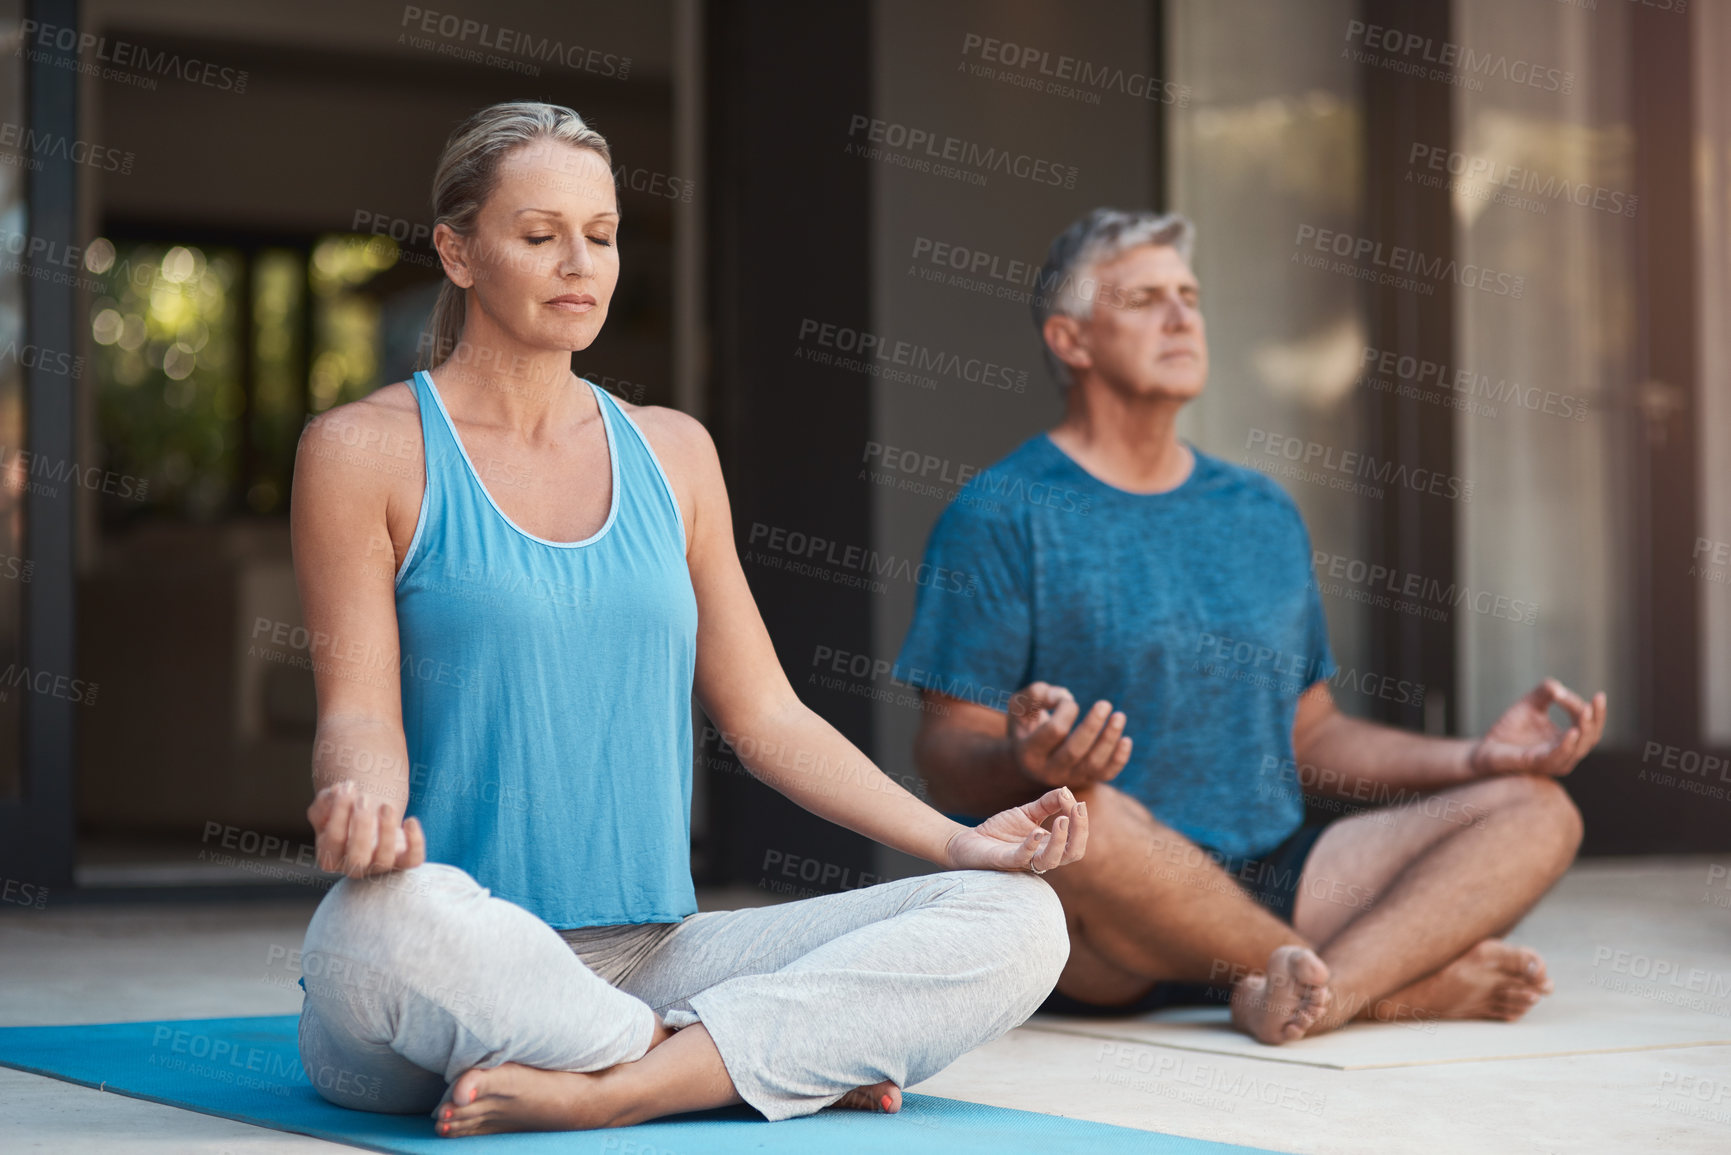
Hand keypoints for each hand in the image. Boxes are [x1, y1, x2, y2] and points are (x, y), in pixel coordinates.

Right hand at [308, 780, 426, 877]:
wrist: (370, 816)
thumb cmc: (346, 811)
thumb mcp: (329, 803)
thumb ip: (326, 800)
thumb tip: (336, 792)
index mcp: (330, 856)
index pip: (334, 839)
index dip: (340, 812)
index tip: (348, 786)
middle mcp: (353, 867)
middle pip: (357, 858)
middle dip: (361, 826)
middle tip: (365, 798)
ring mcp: (379, 866)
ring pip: (384, 860)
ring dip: (386, 831)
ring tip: (386, 806)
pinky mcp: (403, 861)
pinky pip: (412, 860)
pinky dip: (415, 842)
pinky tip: (410, 821)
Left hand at [944, 786, 1086, 873]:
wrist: (969, 841)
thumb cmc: (1001, 831)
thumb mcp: (1027, 812)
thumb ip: (1048, 803)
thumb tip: (1067, 791)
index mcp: (1050, 846)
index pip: (1076, 841)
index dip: (1081, 824)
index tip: (1079, 803)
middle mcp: (1041, 857)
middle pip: (1072, 853)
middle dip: (1080, 832)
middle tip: (1078, 809)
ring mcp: (1024, 861)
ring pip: (1052, 860)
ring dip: (1061, 841)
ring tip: (1062, 819)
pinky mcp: (1005, 861)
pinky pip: (1022, 857)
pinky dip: (1032, 845)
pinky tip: (1037, 831)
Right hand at [1007, 681, 1131, 788]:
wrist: (1031, 759)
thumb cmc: (1028, 725)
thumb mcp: (1021, 706)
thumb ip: (1037, 694)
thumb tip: (1065, 697)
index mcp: (1029, 752)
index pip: (1054, 731)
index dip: (1067, 710)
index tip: (1067, 699)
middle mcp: (1048, 771)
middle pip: (1075, 751)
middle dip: (1092, 726)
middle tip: (1105, 704)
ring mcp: (1069, 778)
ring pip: (1093, 763)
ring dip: (1109, 739)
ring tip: (1119, 716)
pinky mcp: (1086, 780)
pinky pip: (1106, 774)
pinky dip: (1119, 758)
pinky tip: (1127, 739)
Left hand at [1469, 678, 1606, 778]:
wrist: (1487, 746)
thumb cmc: (1511, 728)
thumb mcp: (1530, 704)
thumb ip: (1545, 692)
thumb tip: (1558, 688)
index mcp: (1568, 740)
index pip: (1590, 726)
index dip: (1595, 711)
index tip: (1597, 694)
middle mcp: (1566, 753)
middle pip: (1591, 738)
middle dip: (1596, 719)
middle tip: (1596, 700)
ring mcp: (1554, 761)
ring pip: (1579, 748)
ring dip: (1584, 729)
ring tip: (1585, 710)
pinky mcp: (1537, 764)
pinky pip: (1557, 757)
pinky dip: (1567, 745)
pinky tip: (1572, 731)